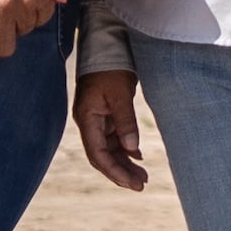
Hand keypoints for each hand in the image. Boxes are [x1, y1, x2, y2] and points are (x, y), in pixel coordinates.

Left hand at [0, 0, 56, 72]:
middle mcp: (3, 10)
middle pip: (6, 48)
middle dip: (3, 42)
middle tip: (2, 29)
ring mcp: (25, 7)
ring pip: (24, 32)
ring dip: (20, 23)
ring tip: (15, 1)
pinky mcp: (44, 2)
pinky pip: (39, 21)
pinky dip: (35, 14)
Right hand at [72, 70, 150, 190]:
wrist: (107, 45)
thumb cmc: (111, 66)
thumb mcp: (121, 94)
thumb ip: (126, 121)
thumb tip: (132, 149)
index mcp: (86, 118)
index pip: (97, 153)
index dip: (114, 171)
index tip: (132, 183)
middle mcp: (88, 122)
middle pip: (102, 155)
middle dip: (120, 172)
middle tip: (141, 185)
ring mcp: (96, 118)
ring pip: (109, 148)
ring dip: (124, 162)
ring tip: (143, 176)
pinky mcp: (105, 113)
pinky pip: (114, 137)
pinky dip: (126, 148)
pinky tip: (138, 156)